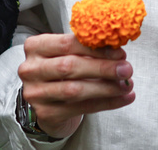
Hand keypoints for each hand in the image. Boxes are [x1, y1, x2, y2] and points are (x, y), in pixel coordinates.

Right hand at [19, 33, 134, 138]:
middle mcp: (30, 69)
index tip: (119, 52)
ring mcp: (35, 93)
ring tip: (127, 85)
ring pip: (75, 90)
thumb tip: (118, 52)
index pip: (68, 43)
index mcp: (35, 46)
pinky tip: (123, 98)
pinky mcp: (46, 113)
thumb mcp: (68, 53)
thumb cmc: (61, 69)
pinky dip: (106, 103)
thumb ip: (87, 49)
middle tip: (127, 69)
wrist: (48, 99)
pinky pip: (81, 108)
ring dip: (106, 88)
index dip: (96, 48)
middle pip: (70, 67)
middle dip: (103, 68)